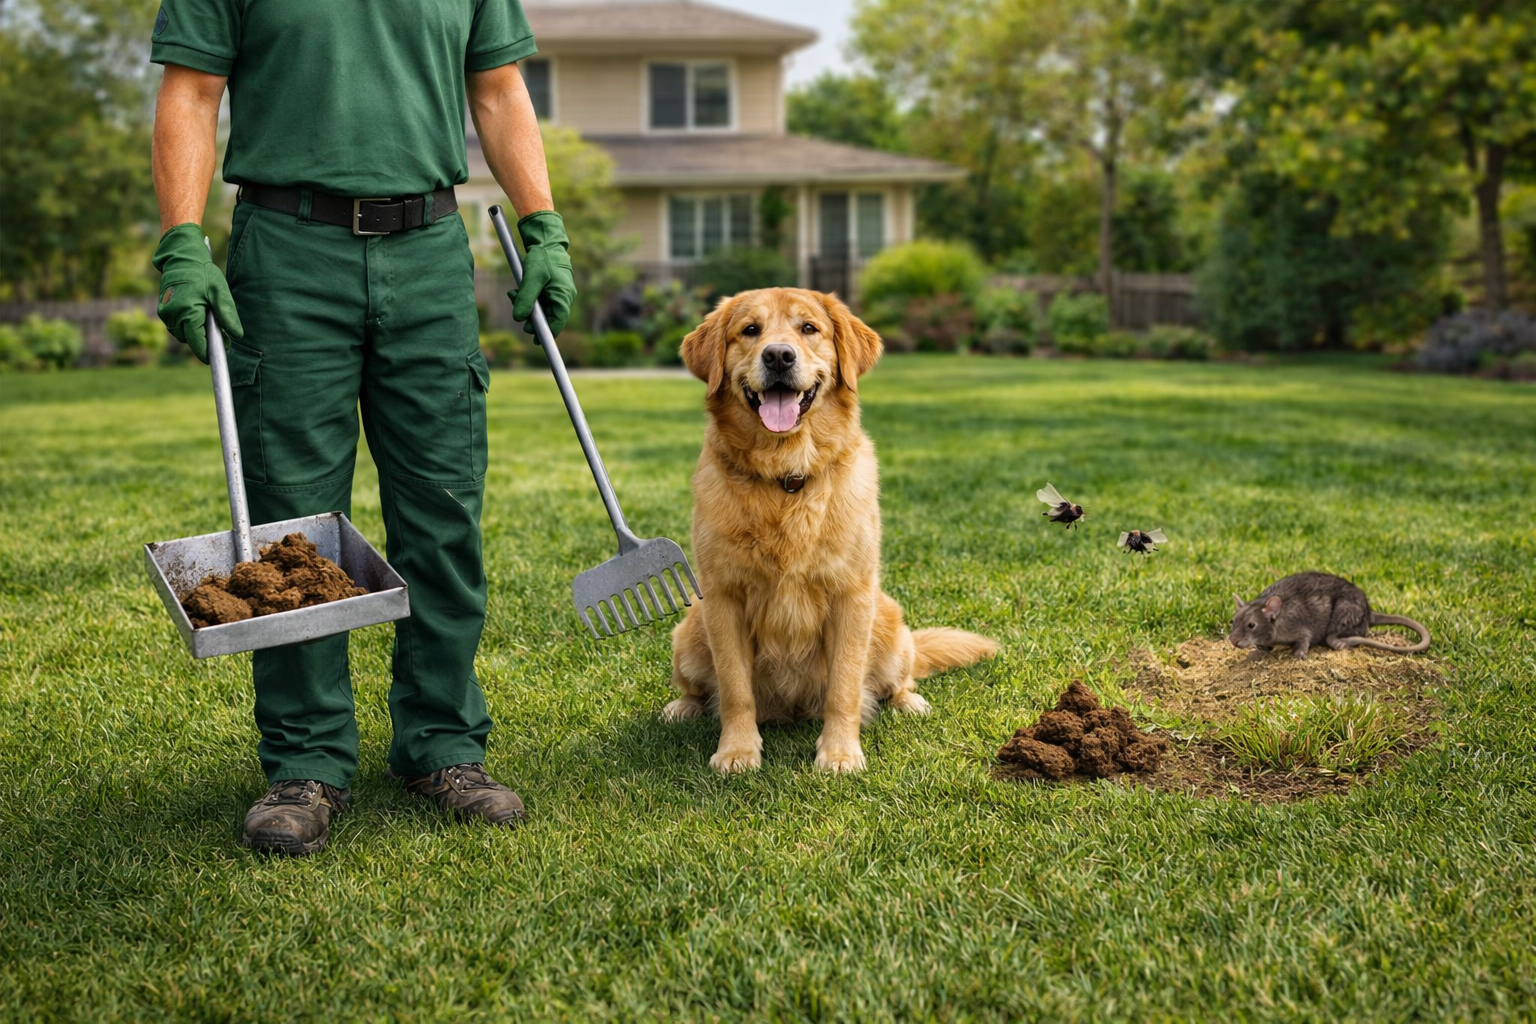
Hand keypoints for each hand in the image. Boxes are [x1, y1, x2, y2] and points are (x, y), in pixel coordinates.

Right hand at [151, 223, 242, 362]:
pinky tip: (198, 314)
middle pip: (189, 340)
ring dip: (194, 332)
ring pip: (181, 333)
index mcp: (188, 313)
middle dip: (203, 341)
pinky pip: (176, 325)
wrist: (181, 256)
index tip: (215, 359)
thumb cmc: (202, 273)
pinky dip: (186, 324)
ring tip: (209, 321)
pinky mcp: (163, 309)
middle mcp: (173, 316)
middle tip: (221, 335)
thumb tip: (237, 335)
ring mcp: (165, 313)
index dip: (206, 353)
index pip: (197, 343)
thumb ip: (228, 315)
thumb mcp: (220, 292)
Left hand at [508, 209, 575, 337]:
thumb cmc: (542, 257)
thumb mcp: (532, 277)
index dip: (547, 334)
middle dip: (531, 318)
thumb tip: (519, 318)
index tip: (536, 342)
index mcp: (563, 296)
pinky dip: (528, 299)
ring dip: (527, 306)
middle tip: (518, 315)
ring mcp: (558, 293)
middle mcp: (563, 297)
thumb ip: (526, 298)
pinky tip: (517, 292)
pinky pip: (540, 300)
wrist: (546, 241)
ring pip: (542, 309)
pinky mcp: (551, 289)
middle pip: (548, 317)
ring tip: (514, 295)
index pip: (557, 323)